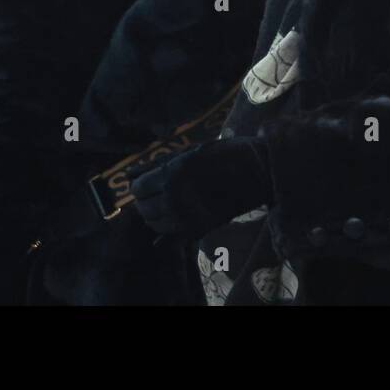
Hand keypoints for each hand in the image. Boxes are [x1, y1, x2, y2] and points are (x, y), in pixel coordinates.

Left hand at [132, 136, 272, 240]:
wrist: (259, 172)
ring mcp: (187, 218)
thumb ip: (158, 164)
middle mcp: (174, 200)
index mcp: (171, 176)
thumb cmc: (225, 154)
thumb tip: (131, 173)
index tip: (147, 180)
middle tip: (156, 191)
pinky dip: (166, 231)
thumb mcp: (190, 152)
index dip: (140, 184)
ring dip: (155, 215)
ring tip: (166, 203)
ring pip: (154, 225)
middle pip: (143, 208)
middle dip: (145, 200)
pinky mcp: (199, 229)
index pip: (137, 189)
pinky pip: (171, 237)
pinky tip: (172, 219)